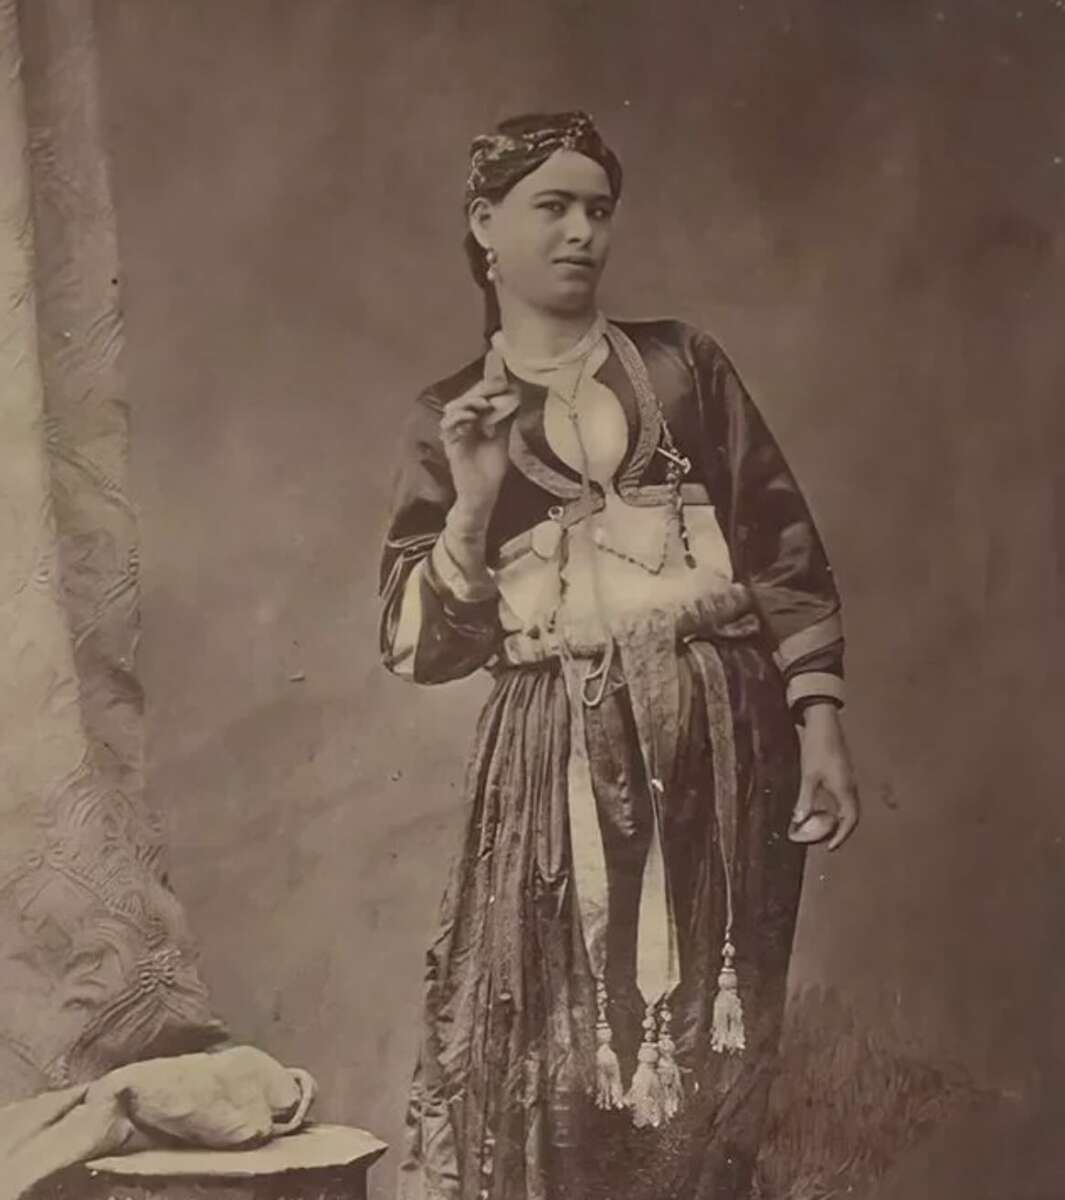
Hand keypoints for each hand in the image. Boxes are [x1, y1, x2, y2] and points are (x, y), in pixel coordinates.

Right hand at [439, 348, 517, 526]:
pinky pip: (448, 425)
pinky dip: (459, 417)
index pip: (478, 397)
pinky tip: (471, 416)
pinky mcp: (450, 444)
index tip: (501, 374)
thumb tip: (516, 396)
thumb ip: (505, 419)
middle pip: (466, 398)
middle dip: (480, 390)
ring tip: (483, 403)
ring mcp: (454, 433)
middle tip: (495, 385)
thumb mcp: (502, 439)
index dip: (487, 385)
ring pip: (454, 408)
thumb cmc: (491, 470)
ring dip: (468, 402)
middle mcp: (462, 424)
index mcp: (474, 421)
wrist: (483, 494)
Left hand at [790, 703, 859, 850]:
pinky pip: (844, 796)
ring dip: (839, 818)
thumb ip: (805, 800)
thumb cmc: (817, 748)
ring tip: (824, 827)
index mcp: (845, 789)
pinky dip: (836, 806)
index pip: (850, 820)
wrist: (824, 724)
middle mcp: (851, 786)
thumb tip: (799, 821)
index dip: (842, 836)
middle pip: (852, 815)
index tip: (830, 847)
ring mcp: (849, 779)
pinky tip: (823, 806)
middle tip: (828, 841)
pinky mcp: (844, 772)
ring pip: (848, 806)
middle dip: (841, 830)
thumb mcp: (808, 776)